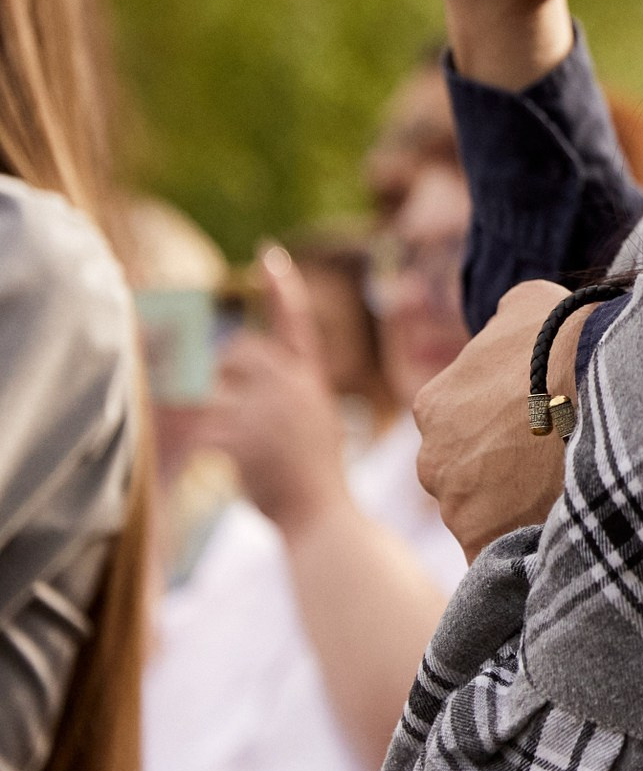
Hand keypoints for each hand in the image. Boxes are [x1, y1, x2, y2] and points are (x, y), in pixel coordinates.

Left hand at [199, 247, 353, 537]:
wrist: (323, 516)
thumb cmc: (312, 477)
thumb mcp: (314, 424)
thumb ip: (286, 396)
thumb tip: (238, 376)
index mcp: (312, 382)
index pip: (297, 323)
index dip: (283, 288)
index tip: (269, 253)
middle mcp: (294, 387)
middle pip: (238, 351)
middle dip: (214, 368)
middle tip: (198, 386)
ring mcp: (271, 411)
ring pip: (212, 386)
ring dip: (196, 404)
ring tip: (200, 424)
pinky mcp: (246, 438)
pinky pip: (201, 424)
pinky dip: (192, 438)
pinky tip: (197, 452)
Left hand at [413, 279, 580, 559]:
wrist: (595, 379)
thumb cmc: (566, 336)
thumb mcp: (528, 304)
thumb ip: (506, 324)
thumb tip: (512, 327)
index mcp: (435, 404)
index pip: (461, 431)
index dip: (501, 434)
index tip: (537, 435)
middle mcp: (433, 458)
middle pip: (467, 479)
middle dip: (503, 478)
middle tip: (556, 468)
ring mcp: (456, 503)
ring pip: (484, 519)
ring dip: (518, 513)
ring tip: (568, 500)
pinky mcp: (484, 539)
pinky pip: (499, 556)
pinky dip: (523, 552)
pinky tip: (556, 540)